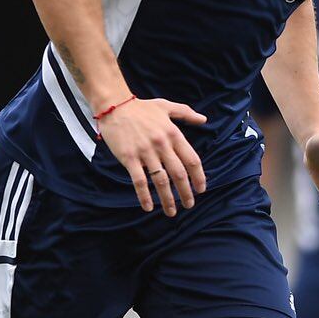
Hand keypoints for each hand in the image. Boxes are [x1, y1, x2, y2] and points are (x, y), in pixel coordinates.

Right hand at [98, 95, 207, 214]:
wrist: (114, 106)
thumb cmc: (141, 107)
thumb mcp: (166, 106)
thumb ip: (186, 113)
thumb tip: (204, 120)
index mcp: (173, 134)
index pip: (192, 160)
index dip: (199, 177)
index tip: (201, 189)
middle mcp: (162, 144)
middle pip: (179, 174)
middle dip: (186, 193)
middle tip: (189, 205)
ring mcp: (145, 152)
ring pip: (161, 181)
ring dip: (168, 199)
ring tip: (172, 211)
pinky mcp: (129, 158)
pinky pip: (139, 181)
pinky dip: (144, 196)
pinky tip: (148, 207)